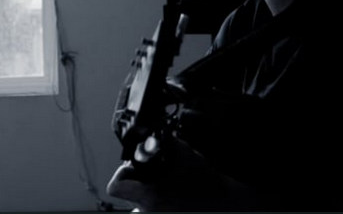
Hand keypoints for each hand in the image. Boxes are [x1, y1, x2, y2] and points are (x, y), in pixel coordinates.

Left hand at [106, 134, 255, 211]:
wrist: (226, 204)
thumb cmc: (208, 185)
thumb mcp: (187, 156)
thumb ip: (167, 144)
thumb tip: (153, 136)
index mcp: (150, 197)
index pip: (116, 187)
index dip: (122, 173)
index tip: (134, 168)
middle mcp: (148, 213)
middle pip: (130, 194)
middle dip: (142, 183)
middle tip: (160, 177)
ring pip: (141, 205)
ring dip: (153, 194)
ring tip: (172, 188)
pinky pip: (152, 211)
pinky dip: (162, 203)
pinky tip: (176, 197)